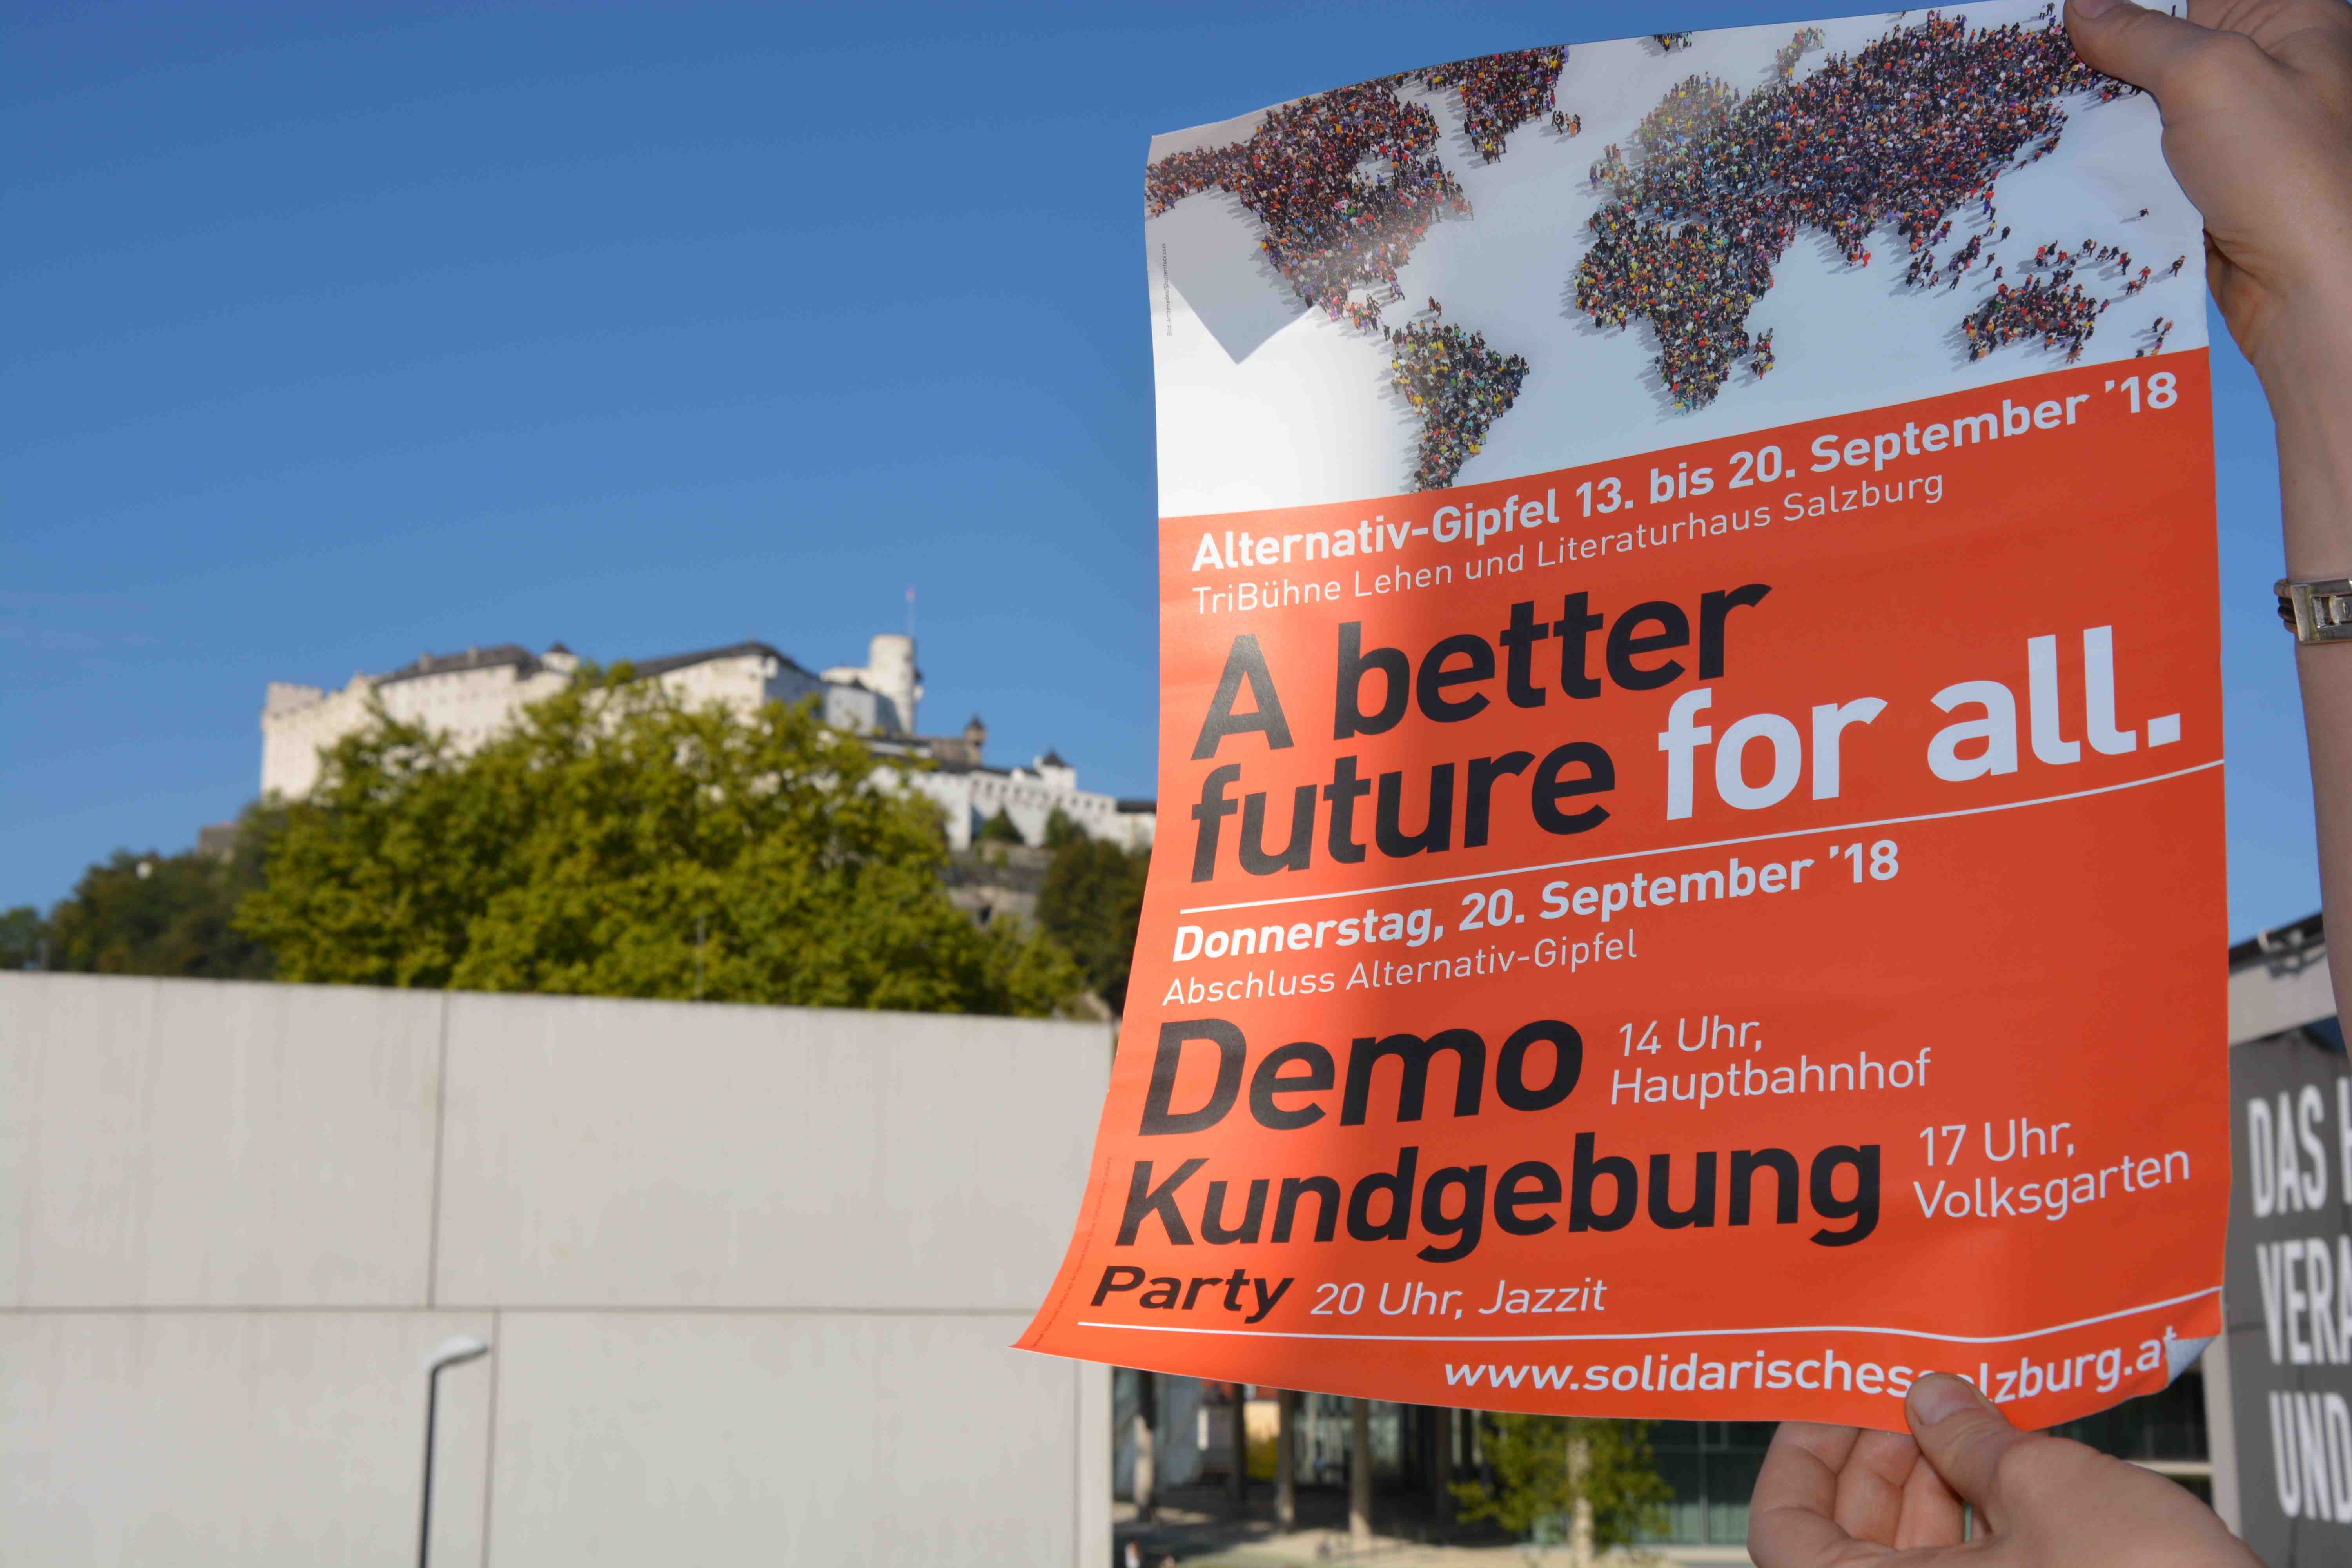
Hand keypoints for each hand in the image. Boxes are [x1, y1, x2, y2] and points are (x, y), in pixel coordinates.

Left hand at [1747, 1373, 2259, 1566]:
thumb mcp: (2053, 1492)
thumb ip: (1976, 1441)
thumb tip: (1933, 1398)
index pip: (1784, 1533)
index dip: (1802, 1458)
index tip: (1834, 1397)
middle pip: (1848, 1547)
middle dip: (1879, 1463)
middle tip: (1915, 1397)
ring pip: (1916, 1566)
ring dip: (1935, 1493)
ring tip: (1970, 1424)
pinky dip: (1981, 1534)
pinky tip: (2012, 1478)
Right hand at [2064, 0, 2351, 385]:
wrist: (2308, 289)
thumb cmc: (2284, 172)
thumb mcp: (2210, 76)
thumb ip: (2142, 34)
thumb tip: (2082, 5)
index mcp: (2288, 19)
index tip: (2071, 8)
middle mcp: (2265, 68)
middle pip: (2166, 37)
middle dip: (2104, 45)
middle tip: (2041, 45)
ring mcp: (2234, 129)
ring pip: (2148, 99)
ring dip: (2098, 104)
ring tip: (2036, 97)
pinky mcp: (2206, 181)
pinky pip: (2145, 153)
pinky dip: (2107, 154)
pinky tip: (2062, 151)